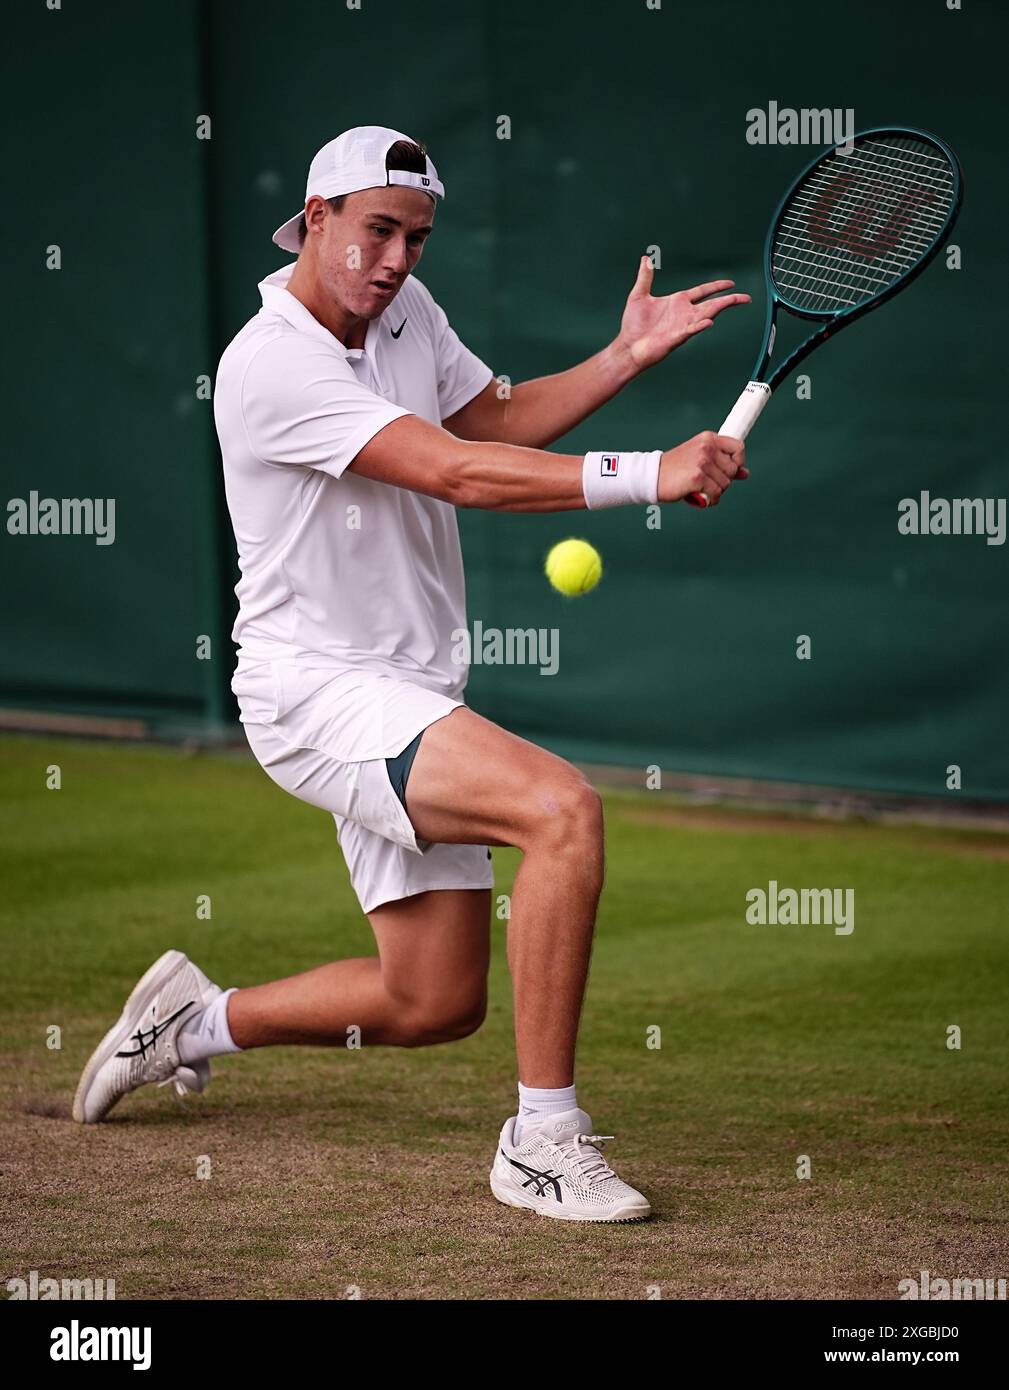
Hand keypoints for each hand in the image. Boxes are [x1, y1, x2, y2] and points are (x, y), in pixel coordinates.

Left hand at [616, 258, 750, 370]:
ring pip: (707, 315)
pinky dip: (699, 326)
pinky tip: (708, 322)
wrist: (628, 346)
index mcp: (678, 301)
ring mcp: (682, 325)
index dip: (716, 287)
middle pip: (712, 304)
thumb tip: (645, 259)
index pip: (703, 291)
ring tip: (734, 301)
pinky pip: (691, 330)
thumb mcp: (639, 295)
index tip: (730, 283)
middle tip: (746, 298)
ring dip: (720, 308)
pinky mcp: (676, 337)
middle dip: (729, 300)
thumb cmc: (633, 325)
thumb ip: (645, 277)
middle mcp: (684, 313)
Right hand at [658, 432, 747, 505]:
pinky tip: (697, 497)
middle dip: (722, 481)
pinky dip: (709, 500)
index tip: (729, 471)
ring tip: (699, 489)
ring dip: (714, 492)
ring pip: (725, 484)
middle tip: (706, 483)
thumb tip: (745, 473)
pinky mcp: (698, 477)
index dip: (738, 462)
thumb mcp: (699, 460)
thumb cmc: (675, 470)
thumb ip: (721, 464)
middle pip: (732, 470)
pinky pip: (716, 494)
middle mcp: (707, 447)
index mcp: (708, 439)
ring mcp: (702, 462)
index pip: (738, 447)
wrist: (652, 476)